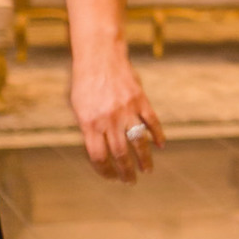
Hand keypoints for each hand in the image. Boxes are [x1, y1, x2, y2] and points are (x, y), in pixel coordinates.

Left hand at [69, 47, 164, 182]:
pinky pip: (152, 122)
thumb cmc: (84, 82)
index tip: (111, 178)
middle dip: (126, 172)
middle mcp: (109, 120)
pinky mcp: (140, 100)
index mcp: (90, 124)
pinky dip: (158, 135)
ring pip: (138, 142)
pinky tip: (160, 145)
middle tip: (131, 181)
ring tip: (148, 170)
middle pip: (120, 154)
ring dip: (144, 159)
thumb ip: (87, 129)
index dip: (105, 172)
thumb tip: (98, 150)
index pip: (98, 157)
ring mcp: (126, 110)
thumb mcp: (78, 108)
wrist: (99, 56)